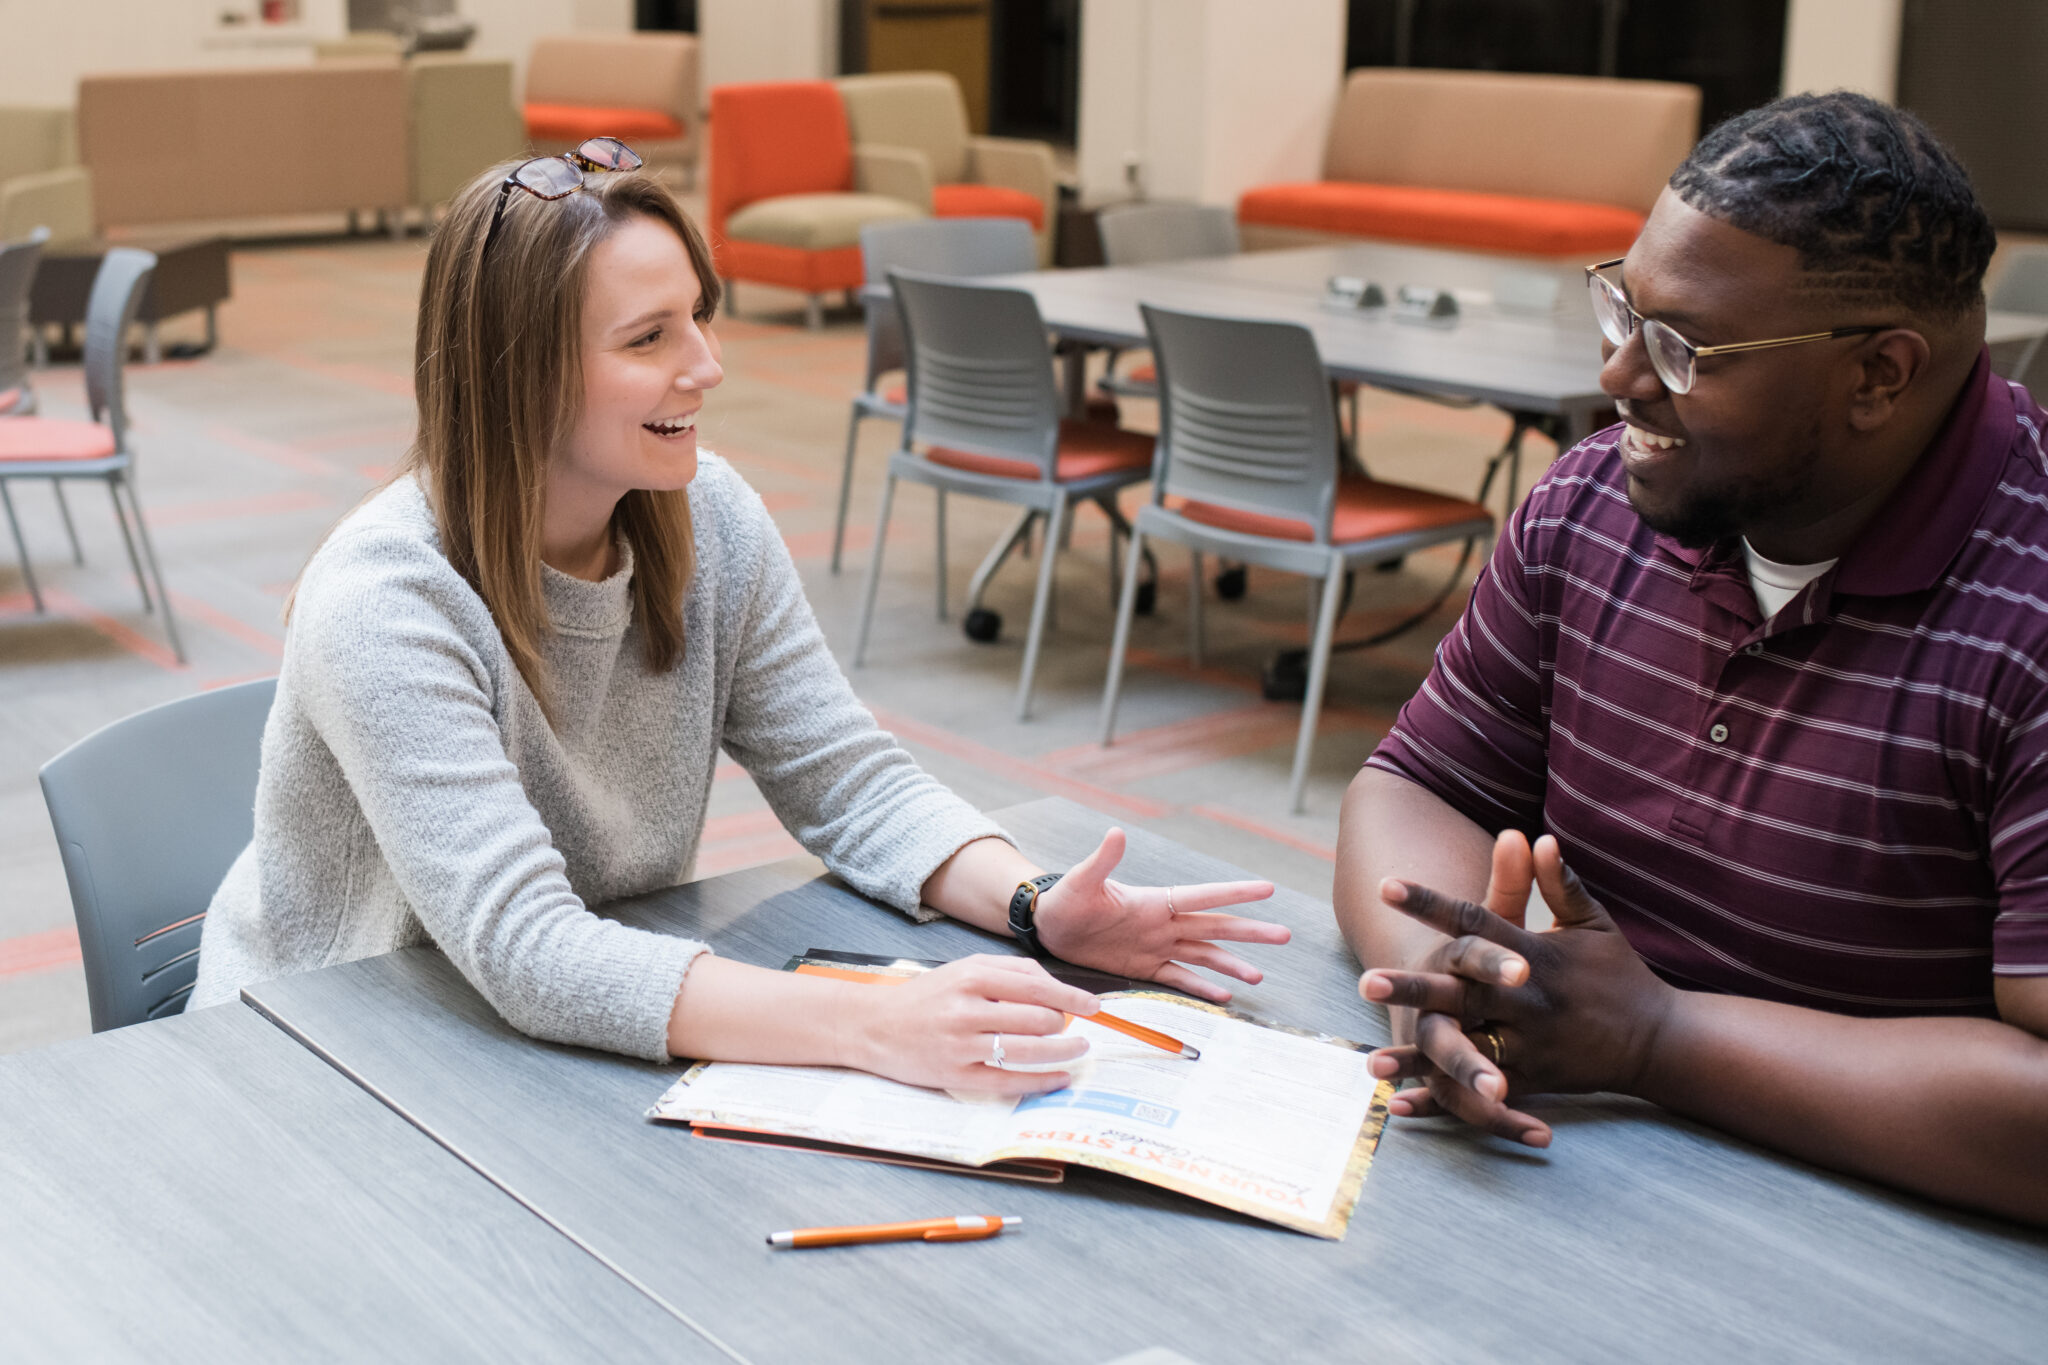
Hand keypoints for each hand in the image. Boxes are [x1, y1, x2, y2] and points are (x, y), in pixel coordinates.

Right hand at [846, 954, 1098, 1096]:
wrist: (873, 1026)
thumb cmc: (926, 996)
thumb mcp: (964, 968)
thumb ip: (1011, 971)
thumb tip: (1058, 986)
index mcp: (972, 977)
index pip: (1037, 986)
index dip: (1071, 997)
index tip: (1094, 1005)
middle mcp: (967, 1010)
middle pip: (1037, 1019)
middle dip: (1063, 1025)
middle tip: (1070, 1028)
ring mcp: (961, 1046)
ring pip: (1028, 1050)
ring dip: (1062, 1052)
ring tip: (1078, 1050)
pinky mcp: (955, 1076)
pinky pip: (1008, 1082)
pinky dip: (1040, 1081)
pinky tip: (1059, 1078)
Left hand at [1031, 827, 1288, 1002]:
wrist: (1050, 928)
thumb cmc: (1066, 900)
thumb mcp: (1082, 881)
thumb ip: (1103, 861)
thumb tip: (1116, 833)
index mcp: (1155, 901)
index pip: (1203, 897)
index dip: (1234, 893)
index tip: (1267, 889)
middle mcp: (1163, 924)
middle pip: (1215, 928)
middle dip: (1249, 932)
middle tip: (1284, 935)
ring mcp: (1157, 947)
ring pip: (1204, 955)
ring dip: (1231, 964)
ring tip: (1260, 976)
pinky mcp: (1144, 968)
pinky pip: (1179, 978)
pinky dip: (1201, 987)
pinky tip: (1224, 996)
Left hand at [1357, 833, 1673, 1146]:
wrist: (1659, 1040)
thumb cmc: (1619, 974)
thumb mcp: (1593, 923)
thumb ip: (1560, 884)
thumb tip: (1539, 837)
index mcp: (1533, 954)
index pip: (1474, 920)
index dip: (1430, 904)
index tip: (1386, 886)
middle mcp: (1526, 998)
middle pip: (1462, 991)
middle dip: (1414, 988)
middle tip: (1366, 982)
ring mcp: (1529, 1042)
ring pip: (1466, 1047)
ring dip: (1420, 1056)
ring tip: (1372, 1063)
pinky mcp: (1532, 1079)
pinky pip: (1481, 1093)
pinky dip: (1444, 1102)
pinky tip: (1402, 1108)